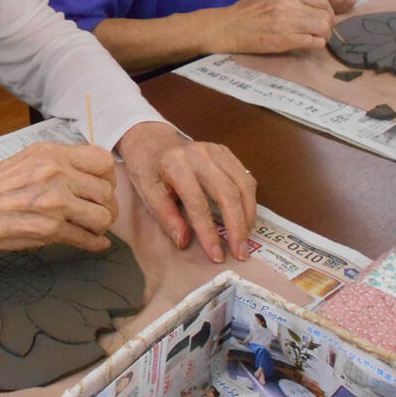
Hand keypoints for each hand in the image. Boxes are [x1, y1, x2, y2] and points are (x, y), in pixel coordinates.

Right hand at [0, 143, 118, 284]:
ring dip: (100, 226)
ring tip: (90, 228)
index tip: (99, 186)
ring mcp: (54, 202)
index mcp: (50, 153)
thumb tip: (90, 175)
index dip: (107, 176)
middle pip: (107, 190)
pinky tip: (92, 244)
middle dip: (106, 204)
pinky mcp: (49, 230)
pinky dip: (94, 244)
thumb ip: (57, 164)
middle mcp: (55, 174)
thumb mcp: (24, 161)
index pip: (103, 160)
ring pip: (103, 216)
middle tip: (97, 212)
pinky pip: (87, 239)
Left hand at [116, 122, 255, 262]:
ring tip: (245, 239)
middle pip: (228, 194)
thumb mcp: (146, 192)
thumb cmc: (147, 168)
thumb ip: (165, 216)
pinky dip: (249, 201)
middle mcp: (200, 154)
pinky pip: (245, 178)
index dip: (209, 232)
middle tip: (240, 253)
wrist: (151, 140)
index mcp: (176, 165)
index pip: (198, 203)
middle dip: (237, 227)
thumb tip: (184, 241)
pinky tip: (245, 218)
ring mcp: (216, 151)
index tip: (216, 256)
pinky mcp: (225, 152)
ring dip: (248, 215)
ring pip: (244, 185)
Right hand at [203, 0, 333, 53]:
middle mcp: (290, 5)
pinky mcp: (285, 41)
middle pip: (325, 14)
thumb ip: (292, 0)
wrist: (227, 28)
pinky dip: (316, 45)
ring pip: (323, 28)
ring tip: (317, 38)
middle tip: (321, 31)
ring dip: (324, 36)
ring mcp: (288, 23)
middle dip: (327, 24)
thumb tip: (312, 8)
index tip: (321, 16)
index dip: (326, 9)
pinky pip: (314, 42)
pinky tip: (309, 45)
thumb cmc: (245, 13)